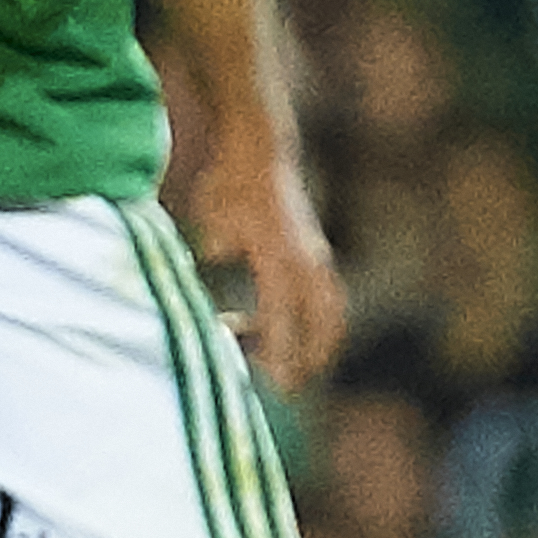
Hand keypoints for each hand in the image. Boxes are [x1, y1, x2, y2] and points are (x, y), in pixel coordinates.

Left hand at [177, 136, 348, 390]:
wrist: (259, 147)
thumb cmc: (228, 184)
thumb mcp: (210, 222)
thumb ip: (213, 260)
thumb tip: (208, 286)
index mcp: (280, 258)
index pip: (282, 319)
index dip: (278, 354)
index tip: (271, 385)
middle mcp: (307, 261)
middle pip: (319, 327)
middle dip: (305, 361)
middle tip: (283, 390)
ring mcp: (317, 258)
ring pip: (330, 316)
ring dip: (314, 345)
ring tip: (287, 366)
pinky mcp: (317, 255)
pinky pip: (327, 301)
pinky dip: (314, 324)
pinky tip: (278, 330)